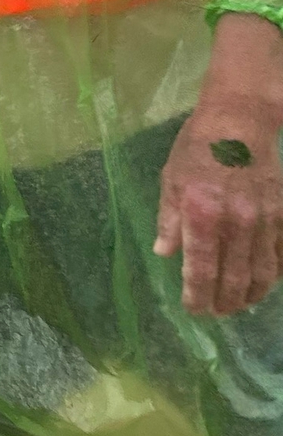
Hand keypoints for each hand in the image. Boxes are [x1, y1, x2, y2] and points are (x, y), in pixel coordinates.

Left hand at [155, 13, 282, 315]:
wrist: (238, 123)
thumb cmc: (196, 149)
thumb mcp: (171, 180)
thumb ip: (169, 220)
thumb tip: (165, 253)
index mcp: (202, 213)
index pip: (201, 269)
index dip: (197, 295)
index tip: (193, 310)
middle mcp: (236, 223)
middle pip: (234, 278)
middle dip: (224, 302)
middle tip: (215, 312)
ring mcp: (264, 221)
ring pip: (262, 273)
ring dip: (250, 295)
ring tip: (238, 305)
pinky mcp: (282, 216)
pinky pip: (279, 256)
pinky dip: (271, 275)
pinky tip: (261, 283)